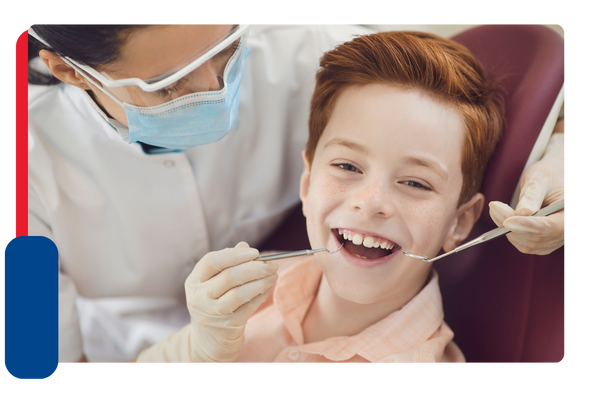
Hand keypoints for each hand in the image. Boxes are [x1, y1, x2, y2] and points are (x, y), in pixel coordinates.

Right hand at [185, 242, 277, 361]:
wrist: (209, 339)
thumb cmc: (215, 302)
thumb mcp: (214, 282)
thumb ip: (228, 263)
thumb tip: (244, 245)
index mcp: (194, 281)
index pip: (212, 261)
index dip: (235, 254)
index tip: (255, 252)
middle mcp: (199, 297)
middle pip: (229, 276)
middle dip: (254, 268)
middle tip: (272, 264)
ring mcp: (212, 313)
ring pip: (240, 293)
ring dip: (261, 281)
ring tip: (274, 275)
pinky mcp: (228, 325)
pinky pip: (249, 307)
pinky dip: (261, 295)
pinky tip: (269, 287)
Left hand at [489, 135, 566, 254]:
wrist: (552, 181)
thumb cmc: (548, 176)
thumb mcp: (540, 179)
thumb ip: (532, 196)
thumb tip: (522, 213)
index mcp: (570, 214)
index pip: (551, 227)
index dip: (528, 225)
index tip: (506, 221)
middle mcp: (566, 231)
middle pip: (537, 237)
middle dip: (512, 225)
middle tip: (494, 206)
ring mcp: (556, 240)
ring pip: (528, 244)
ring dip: (507, 229)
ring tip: (497, 209)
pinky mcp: (545, 244)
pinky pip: (525, 245)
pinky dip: (511, 233)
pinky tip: (504, 218)